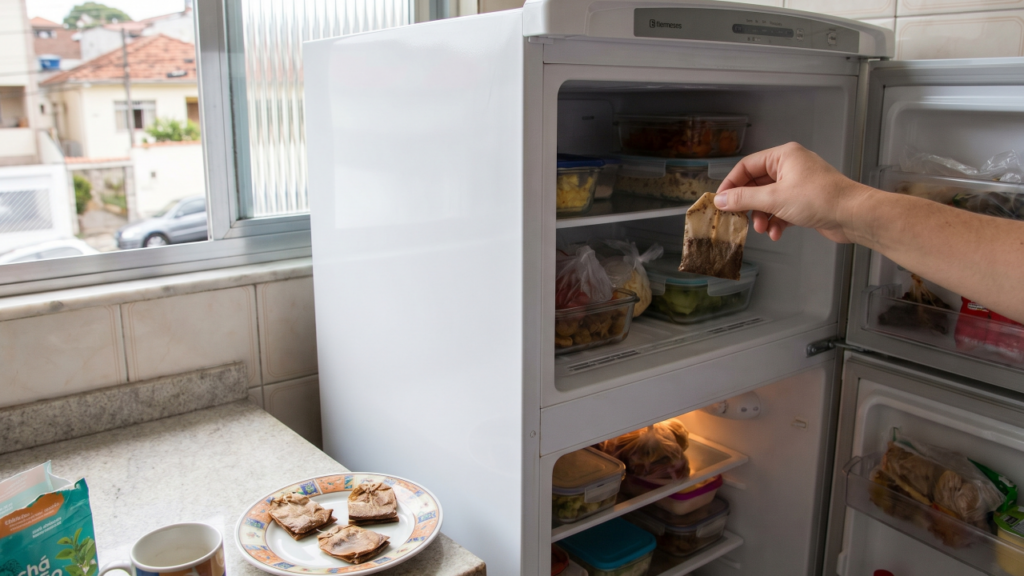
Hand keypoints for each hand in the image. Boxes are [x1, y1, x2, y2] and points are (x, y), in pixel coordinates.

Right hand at [713, 142, 873, 242]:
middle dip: (749, 205)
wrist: (853, 215)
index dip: (731, 184)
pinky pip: (782, 209)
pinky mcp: (806, 200)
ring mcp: (799, 183)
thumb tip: (720, 199)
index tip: (720, 201)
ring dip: (762, 216)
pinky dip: (776, 221)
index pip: (747, 166)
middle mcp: (791, 166)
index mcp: (783, 156)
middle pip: (757, 184)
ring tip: (762, 228)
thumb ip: (743, 199)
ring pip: (769, 199)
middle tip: (738, 218)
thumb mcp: (774, 199)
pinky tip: (776, 232)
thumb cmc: (820, 198)